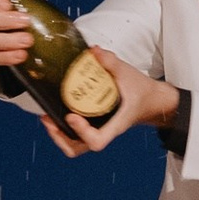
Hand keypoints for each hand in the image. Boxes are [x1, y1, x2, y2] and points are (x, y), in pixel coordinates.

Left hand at [40, 49, 179, 158]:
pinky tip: (55, 113)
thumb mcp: (128, 73)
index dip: (81, 132)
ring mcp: (98, 130)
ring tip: (47, 118)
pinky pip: (75, 137)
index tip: (71, 116)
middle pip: (78, 148)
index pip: (97, 140)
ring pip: (74, 146)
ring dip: (58, 136)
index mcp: (116, 124)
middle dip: (60, 137)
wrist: (151, 101)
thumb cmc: (141, 91)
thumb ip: (111, 62)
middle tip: (48, 119)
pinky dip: (63, 129)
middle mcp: (105, 131)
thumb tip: (93, 51)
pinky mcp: (94, 126)